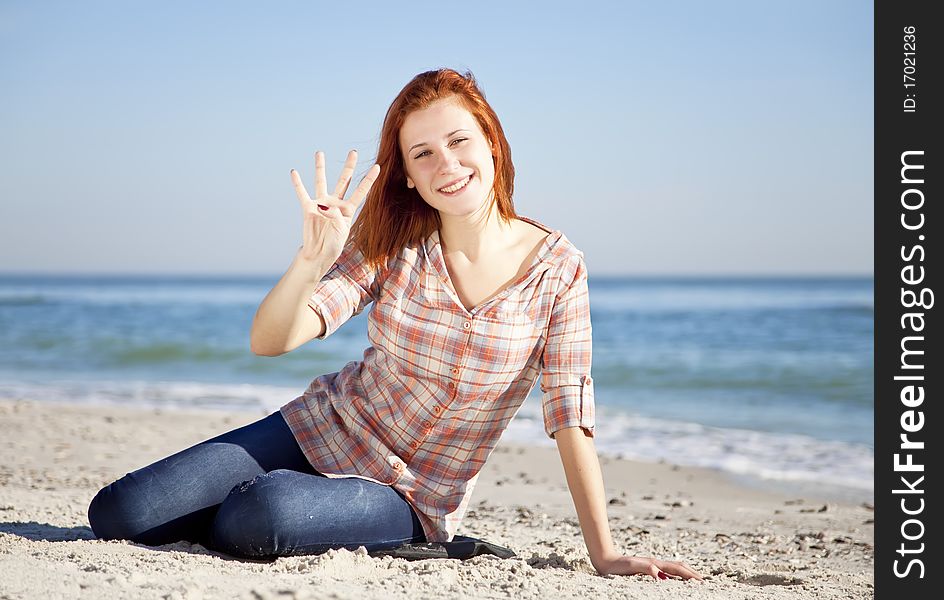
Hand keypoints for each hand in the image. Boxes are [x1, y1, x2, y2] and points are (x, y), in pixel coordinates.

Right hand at [290, 150, 379, 264]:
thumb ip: (335, 217)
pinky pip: (302, 194)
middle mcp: (335, 203)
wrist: (318, 254)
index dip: (369, 179)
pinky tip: (294, 172)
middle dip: (349, 166)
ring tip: (319, 153)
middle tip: (354, 152)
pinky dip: (298, 184)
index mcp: (348, 209)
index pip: (361, 191)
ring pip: (321, 181)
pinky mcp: (309, 208)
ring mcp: (321, 204)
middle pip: (344, 180)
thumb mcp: (340, 232)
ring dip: (320, 167)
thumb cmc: (333, 244)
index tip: (377, 166)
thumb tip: (323, 206)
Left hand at [592, 553, 701, 580]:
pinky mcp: (647, 568)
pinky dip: (674, 575)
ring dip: (684, 573)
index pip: (677, 569)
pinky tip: (672, 579)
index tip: (702, 581)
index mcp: (655, 563)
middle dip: (691, 573)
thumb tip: (660, 574)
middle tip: (703, 581)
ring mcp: (652, 565)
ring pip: (673, 568)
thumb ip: (646, 568)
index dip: (690, 575)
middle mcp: (655, 563)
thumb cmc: (618, 566)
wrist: (606, 560)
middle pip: (678, 567)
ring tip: (693, 578)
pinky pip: (665, 572)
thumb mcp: (632, 567)